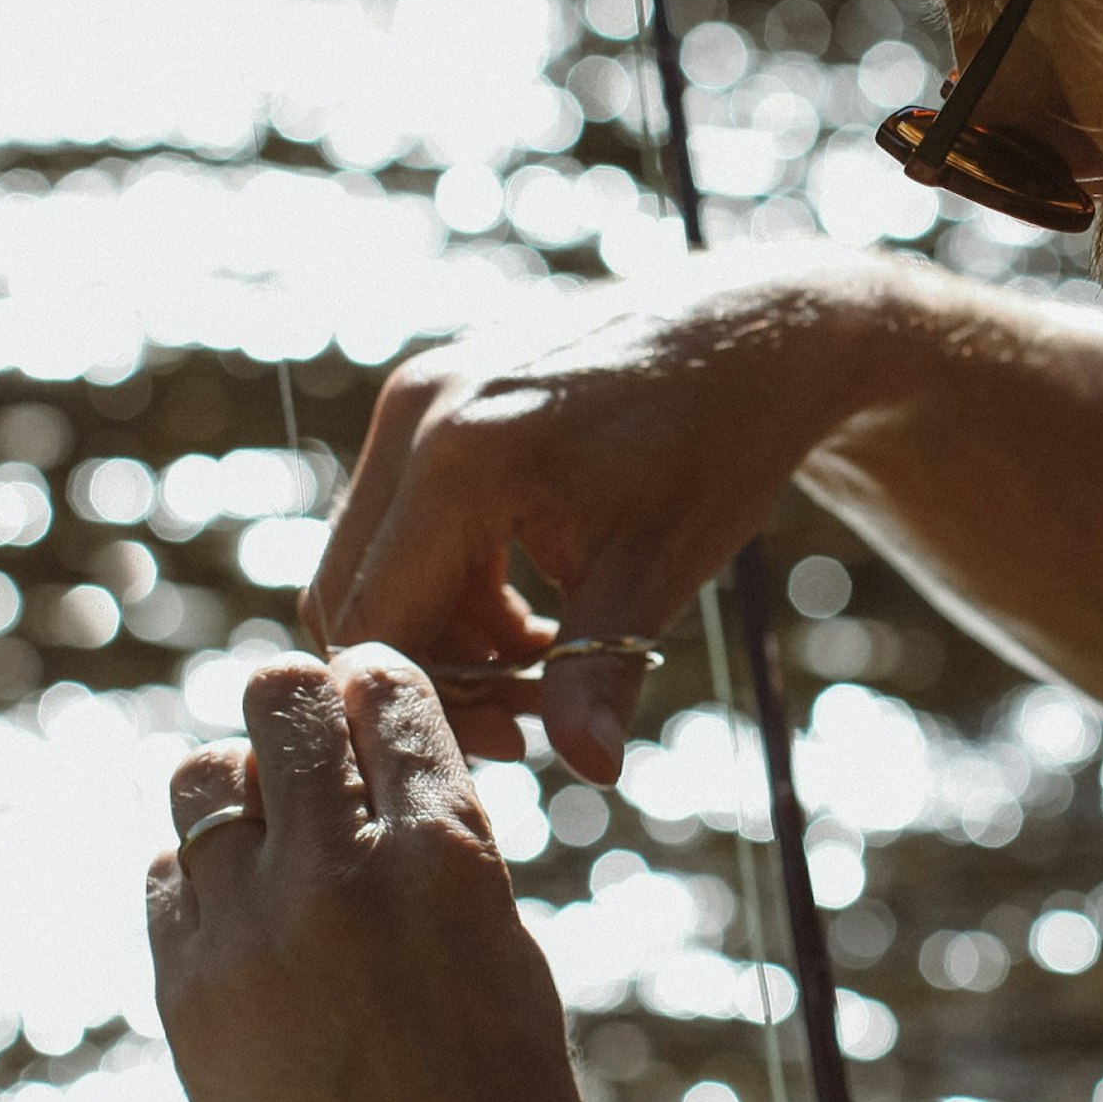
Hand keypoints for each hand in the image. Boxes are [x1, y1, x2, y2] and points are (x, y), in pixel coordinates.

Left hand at [147, 651, 621, 1101]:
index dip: (376, 679)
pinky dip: (204, 871)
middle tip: (317, 742)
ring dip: (243, 785)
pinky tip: (247, 913)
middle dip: (300, 708)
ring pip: (202, 777)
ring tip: (279, 832)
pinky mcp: (185, 998)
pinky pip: (167, 874)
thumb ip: (431, 840)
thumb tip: (360, 752)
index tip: (372, 691)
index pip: (381, 689)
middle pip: (274, 702)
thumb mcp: (500, 942)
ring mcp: (248, 939)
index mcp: (446, 853)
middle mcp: (338, 878)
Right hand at [307, 248, 890, 779]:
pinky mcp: (438, 395)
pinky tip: (537, 612)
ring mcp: (419, 395)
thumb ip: (600, 673)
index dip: (425, 701)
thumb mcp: (661, 568)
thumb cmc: (719, 441)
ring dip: (444, 629)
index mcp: (458, 456)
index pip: (373, 621)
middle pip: (349, 593)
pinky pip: (403, 517)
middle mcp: (415, 413)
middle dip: (431, 670)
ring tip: (549, 665)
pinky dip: (454, 579)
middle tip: (527, 716)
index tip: (509, 741)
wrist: (753, 328)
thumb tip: (590, 773)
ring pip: (373, 558)